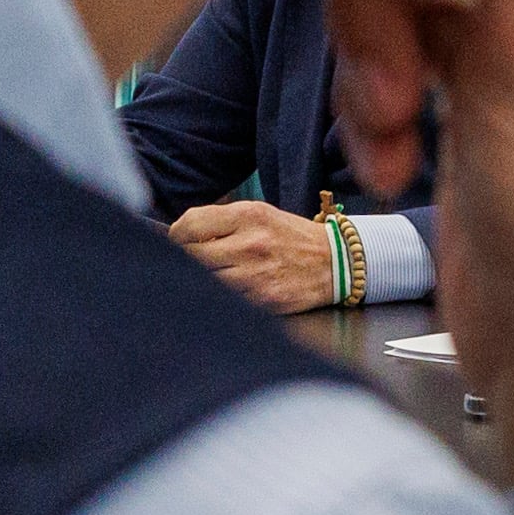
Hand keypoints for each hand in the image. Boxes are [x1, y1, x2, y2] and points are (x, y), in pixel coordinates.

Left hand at [170, 200, 339, 310]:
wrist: (336, 262)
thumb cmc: (291, 237)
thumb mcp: (261, 214)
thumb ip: (222, 221)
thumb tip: (181, 235)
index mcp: (248, 215)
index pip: (190, 225)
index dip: (176, 236)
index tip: (177, 242)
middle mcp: (250, 243)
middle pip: (192, 256)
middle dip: (186, 260)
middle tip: (190, 262)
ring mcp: (257, 275)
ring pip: (206, 281)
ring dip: (203, 281)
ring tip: (212, 276)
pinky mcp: (265, 300)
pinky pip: (228, 300)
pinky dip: (222, 298)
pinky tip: (230, 292)